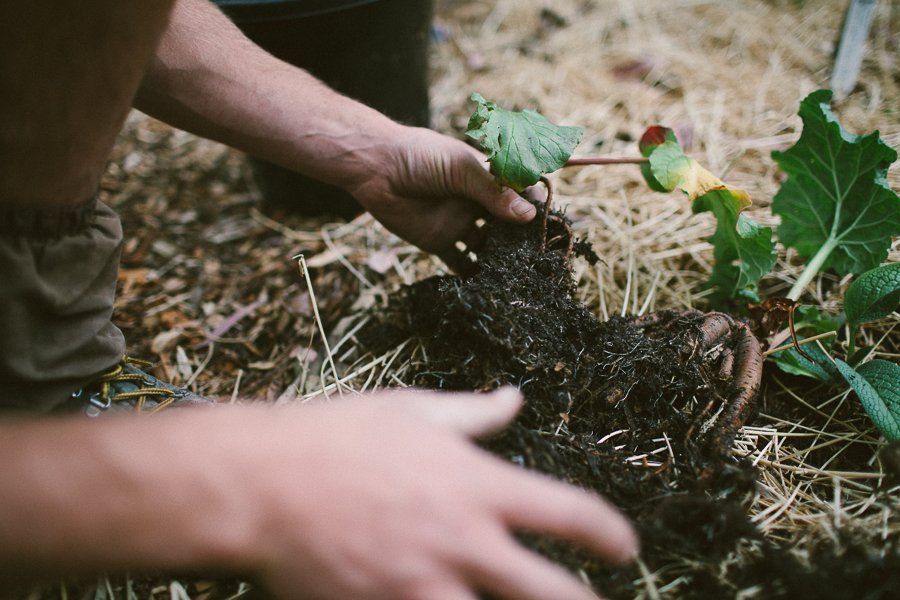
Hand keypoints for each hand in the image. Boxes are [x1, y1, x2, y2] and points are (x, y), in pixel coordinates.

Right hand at [237, 388, 636, 599]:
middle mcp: (462, 542)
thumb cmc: (334, 438)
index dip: (610, 534)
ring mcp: (424, 586)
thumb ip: (473, 413)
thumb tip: (515, 398)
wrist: (259, 484)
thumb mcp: (411, 411)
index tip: (623, 548)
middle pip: (553, 595)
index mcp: (476, 486)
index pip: (570, 514)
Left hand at [346, 127, 536, 270]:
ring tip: (516, 277)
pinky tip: (485, 287)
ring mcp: (460, 223)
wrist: (377, 169)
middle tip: (539, 260)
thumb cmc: (421, 157)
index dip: (536, 209)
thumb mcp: (461, 169)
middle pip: (508, 226)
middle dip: (522, 241)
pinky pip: (459, 263)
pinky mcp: (440, 242)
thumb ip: (493, 193)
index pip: (521, 195)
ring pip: (487, 247)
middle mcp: (478, 203)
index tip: (549, 226)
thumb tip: (528, 216)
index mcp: (487, 179)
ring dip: (501, 260)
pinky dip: (472, 274)